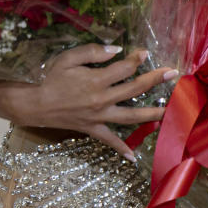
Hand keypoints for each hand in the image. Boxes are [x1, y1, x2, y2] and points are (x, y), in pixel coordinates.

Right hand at [5, 43, 175, 160]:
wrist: (34, 104)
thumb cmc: (50, 78)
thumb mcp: (68, 58)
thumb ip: (93, 52)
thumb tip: (116, 50)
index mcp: (97, 80)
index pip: (125, 68)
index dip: (137, 58)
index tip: (145, 53)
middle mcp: (102, 99)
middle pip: (135, 89)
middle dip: (155, 80)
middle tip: (173, 74)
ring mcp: (99, 117)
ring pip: (131, 116)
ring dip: (152, 113)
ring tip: (170, 112)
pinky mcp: (92, 129)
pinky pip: (109, 141)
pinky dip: (121, 149)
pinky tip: (134, 157)